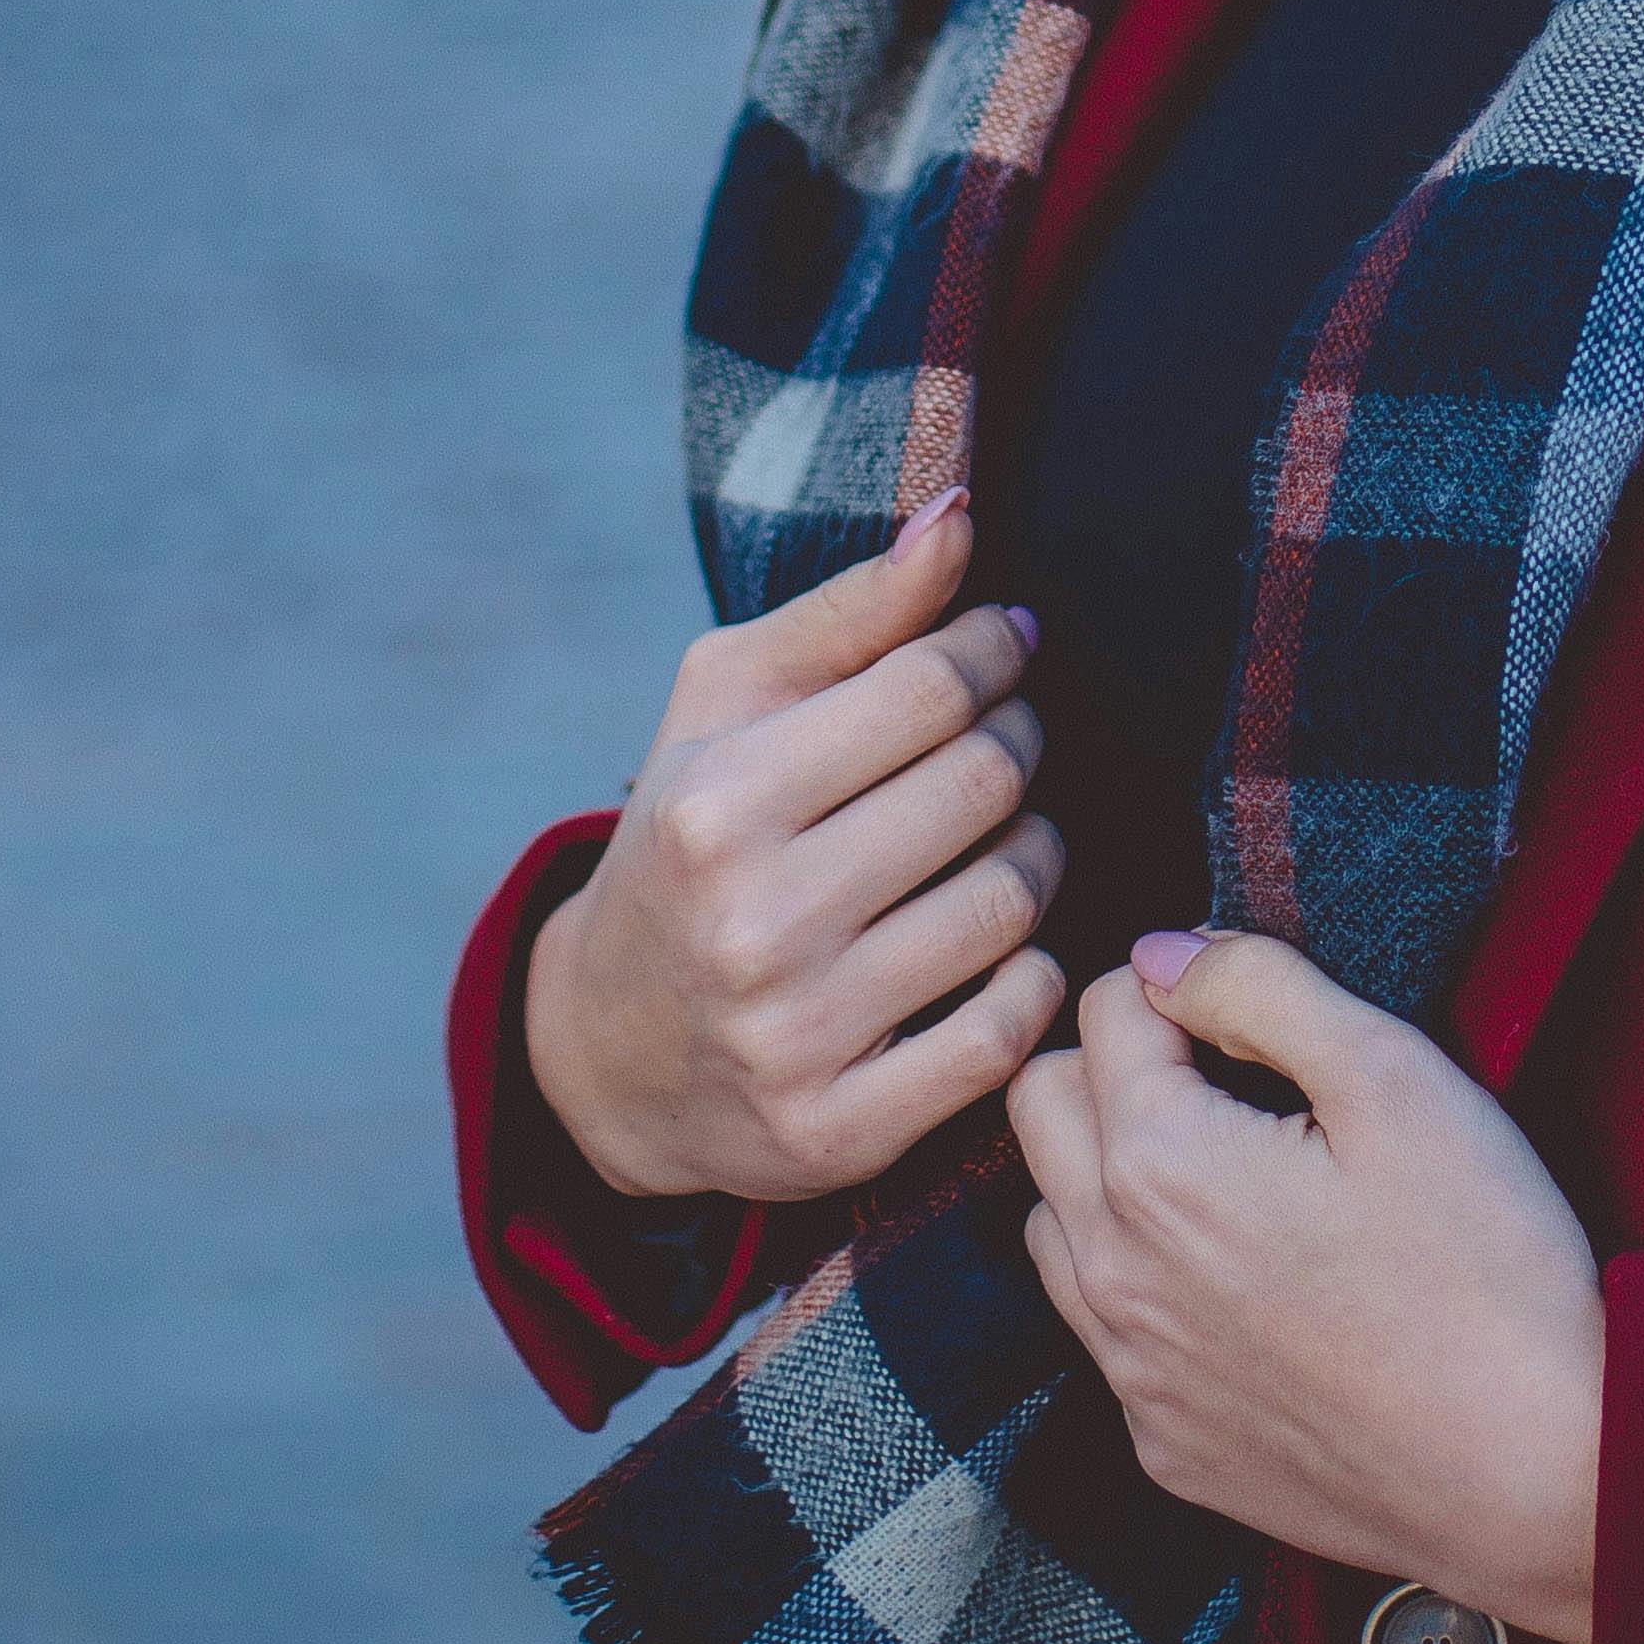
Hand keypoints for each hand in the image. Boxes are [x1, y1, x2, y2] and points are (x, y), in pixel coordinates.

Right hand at [523, 487, 1073, 1205]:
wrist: (607, 1053)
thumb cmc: (687, 841)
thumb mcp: (727, 709)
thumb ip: (852, 611)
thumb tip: (960, 512)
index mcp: (718, 803)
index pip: (930, 689)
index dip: (994, 652)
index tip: (1004, 645)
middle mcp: (754, 921)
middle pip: (984, 787)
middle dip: (1021, 739)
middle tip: (1010, 733)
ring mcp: (800, 1036)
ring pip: (1011, 903)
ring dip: (1037, 850)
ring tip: (1006, 831)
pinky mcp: (841, 1131)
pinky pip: (1008, 1031)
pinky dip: (1030, 976)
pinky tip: (999, 941)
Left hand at [1013, 930, 1603, 1643]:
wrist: (1538, 1472)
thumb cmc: (1487, 1269)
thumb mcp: (1396, 1077)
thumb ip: (1260, 987)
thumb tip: (1163, 953)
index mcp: (1160, 1164)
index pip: (1107, 1007)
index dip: (1187, 986)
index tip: (1257, 1013)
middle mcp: (1113, 1272)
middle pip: (1041, 1104)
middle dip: (1116, 1065)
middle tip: (1229, 1079)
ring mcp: (1131, 1373)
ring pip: (1053, 1223)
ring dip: (1111, 1178)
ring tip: (1235, 1182)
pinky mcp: (1164, 1445)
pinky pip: (1109, 1337)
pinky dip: (1151, 1291)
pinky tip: (1256, 1293)